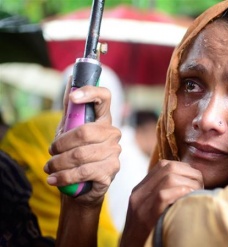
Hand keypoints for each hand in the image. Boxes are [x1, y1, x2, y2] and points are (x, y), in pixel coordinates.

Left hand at [44, 84, 120, 204]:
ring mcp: (115, 152)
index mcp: (103, 119)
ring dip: (59, 163)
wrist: (83, 186)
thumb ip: (72, 109)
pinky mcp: (111, 170)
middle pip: (85, 132)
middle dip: (61, 144)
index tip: (73, 97)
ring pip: (81, 154)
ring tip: (49, 168)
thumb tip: (71, 80)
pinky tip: (55, 179)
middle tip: (50, 152)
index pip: (104, 97)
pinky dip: (64, 176)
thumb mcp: (70, 130)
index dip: (90, 93)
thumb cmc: (77, 154)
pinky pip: (84, 171)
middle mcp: (113, 133)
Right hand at [120, 160, 202, 246]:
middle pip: (168, 168)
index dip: (184, 168)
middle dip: (190, 174)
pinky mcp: (146, 216)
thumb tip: (189, 184)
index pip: (163, 165)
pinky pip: (163, 195)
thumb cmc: (147, 233)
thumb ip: (162, 195)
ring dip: (189, 183)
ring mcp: (140, 204)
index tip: (195, 179)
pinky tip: (189, 199)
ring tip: (197, 194)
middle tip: (201, 186)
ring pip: (168, 178)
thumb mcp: (150, 210)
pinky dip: (181, 193)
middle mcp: (138, 193)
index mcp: (140, 189)